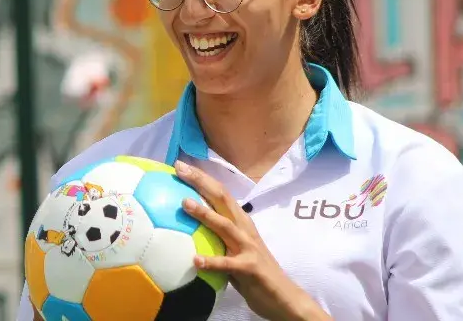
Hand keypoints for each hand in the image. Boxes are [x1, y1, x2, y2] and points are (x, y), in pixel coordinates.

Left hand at [174, 160, 331, 320]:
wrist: (283, 296)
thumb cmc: (253, 272)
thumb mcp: (233, 248)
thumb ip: (216, 235)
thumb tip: (187, 225)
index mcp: (240, 222)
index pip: (220, 193)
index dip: (202, 178)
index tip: (180, 165)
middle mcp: (245, 229)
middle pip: (222, 199)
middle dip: (202, 182)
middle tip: (180, 169)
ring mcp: (248, 247)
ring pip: (225, 226)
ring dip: (205, 214)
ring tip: (185, 204)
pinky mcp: (250, 268)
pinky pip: (228, 264)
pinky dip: (212, 261)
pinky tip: (195, 260)